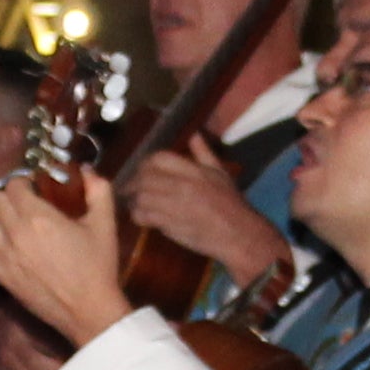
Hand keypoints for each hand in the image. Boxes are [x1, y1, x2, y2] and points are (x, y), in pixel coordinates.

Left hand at [0, 173, 135, 352]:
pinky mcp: (0, 276)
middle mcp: (15, 233)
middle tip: (23, 204)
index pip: (13, 186)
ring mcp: (4, 256)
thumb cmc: (98, 266)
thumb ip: (98, 190)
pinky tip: (0, 245)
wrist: (89, 310)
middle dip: (8, 197)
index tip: (34, 189)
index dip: (23, 183)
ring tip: (10, 223)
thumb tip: (86, 170)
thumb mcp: (105, 224)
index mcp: (39, 217)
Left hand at [125, 139, 290, 294]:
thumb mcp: (221, 173)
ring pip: (141, 197)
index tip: (142, 171)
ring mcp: (175, 206)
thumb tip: (194, 135)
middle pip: (145, 177)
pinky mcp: (171, 224)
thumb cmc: (231, 204)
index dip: (145, 164)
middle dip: (134, 182)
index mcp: (194, 170)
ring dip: (134, 200)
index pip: (158, 158)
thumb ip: (204, 153)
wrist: (238, 234)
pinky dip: (139, 216)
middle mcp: (183, 186)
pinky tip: (142, 217)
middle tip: (130, 188)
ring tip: (134, 202)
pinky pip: (144, 216)